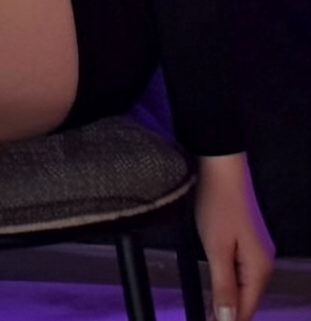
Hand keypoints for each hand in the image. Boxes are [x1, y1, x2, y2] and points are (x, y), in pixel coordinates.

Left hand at [195, 153, 274, 320]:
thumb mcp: (216, 249)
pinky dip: (229, 282)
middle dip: (229, 315)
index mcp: (260, 269)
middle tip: (208, 320)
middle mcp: (264, 262)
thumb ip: (223, 287)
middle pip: (247, 301)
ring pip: (244, 287)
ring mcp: (257, 251)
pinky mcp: (248, 241)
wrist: (222, 166)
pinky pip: (241, 272)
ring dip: (228, 300)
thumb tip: (227, 320)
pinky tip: (217, 289)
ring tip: (210, 313)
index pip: (246, 310)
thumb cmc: (218, 202)